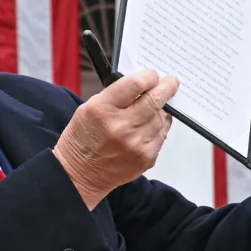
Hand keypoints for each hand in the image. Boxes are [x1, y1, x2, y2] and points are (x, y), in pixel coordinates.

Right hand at [54, 70, 179, 208]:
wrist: (79, 174)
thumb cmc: (82, 140)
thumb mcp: (88, 108)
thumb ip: (115, 95)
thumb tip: (141, 85)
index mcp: (103, 109)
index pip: (135, 84)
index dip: (149, 76)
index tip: (153, 75)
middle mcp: (121, 126)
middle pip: (154, 100)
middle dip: (166, 88)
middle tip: (171, 83)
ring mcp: (135, 144)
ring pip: (161, 118)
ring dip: (161, 110)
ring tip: (155, 108)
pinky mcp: (145, 158)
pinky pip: (161, 136)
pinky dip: (158, 128)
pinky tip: (150, 126)